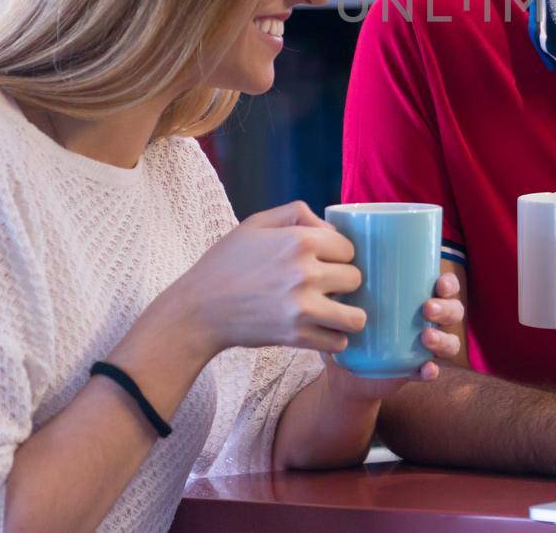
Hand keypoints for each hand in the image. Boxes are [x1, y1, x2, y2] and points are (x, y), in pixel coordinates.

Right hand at [165, 200, 364, 356]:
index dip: (338, 254)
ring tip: (334, 311)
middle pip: (356, 279)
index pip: (349, 248)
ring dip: (348, 314)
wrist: (198, 309)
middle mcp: (306, 272)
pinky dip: (333, 339)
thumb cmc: (227, 263)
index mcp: (299, 240)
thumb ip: (297, 213)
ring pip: (356, 316)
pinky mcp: (296, 336)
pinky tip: (321, 330)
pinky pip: (338, 342)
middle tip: (326, 286)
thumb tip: (330, 228)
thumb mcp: (257, 223)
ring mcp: (303, 307)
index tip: (325, 261)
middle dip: (344, 282)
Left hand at [323, 271, 464, 401]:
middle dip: (447, 309)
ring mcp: (424, 347)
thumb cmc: (349, 325)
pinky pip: (431, 371)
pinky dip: (431, 371)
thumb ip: (345, 284)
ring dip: (444, 339)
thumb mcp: (348, 302)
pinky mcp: (415, 371)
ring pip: (450, 342)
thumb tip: (334, 259)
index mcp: (418, 297)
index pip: (446, 286)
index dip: (449, 283)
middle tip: (427, 309)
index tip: (439, 282)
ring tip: (426, 338)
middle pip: (454, 312)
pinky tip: (427, 369)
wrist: (343, 372)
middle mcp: (428, 321)